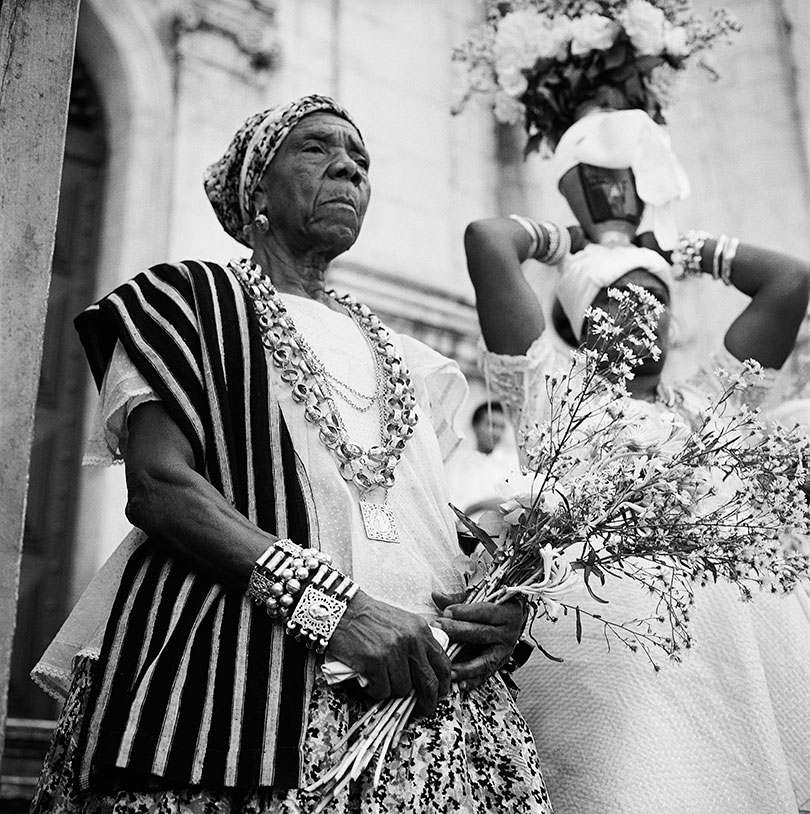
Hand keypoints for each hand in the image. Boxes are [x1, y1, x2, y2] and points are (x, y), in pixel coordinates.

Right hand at [327, 590, 451, 716]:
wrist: (343, 611)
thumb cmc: (372, 618)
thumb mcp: (404, 623)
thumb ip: (419, 643)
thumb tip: (430, 672)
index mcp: (421, 631)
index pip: (443, 664)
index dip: (443, 684)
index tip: (438, 694)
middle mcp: (411, 642)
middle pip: (429, 683)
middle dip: (428, 702)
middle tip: (422, 709)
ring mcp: (393, 652)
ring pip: (403, 690)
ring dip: (392, 690)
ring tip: (381, 678)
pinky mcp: (375, 662)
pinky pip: (382, 691)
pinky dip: (375, 690)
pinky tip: (369, 678)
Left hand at [431, 591, 524, 690]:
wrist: (514, 620)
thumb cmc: (494, 607)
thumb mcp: (480, 599)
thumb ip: (458, 599)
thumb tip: (436, 596)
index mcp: (506, 613)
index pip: (485, 612)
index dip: (465, 612)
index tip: (445, 612)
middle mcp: (507, 633)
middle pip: (482, 634)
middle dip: (458, 632)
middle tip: (438, 629)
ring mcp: (504, 652)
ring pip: (486, 660)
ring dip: (466, 666)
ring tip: (448, 668)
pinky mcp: (500, 665)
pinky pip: (486, 676)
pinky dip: (473, 681)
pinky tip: (460, 685)